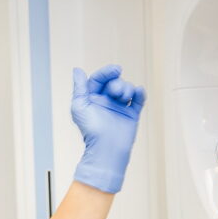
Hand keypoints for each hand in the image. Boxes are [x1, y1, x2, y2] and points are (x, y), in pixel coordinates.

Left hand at [71, 64, 145, 193]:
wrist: (107, 149)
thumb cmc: (90, 130)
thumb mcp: (79, 106)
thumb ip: (79, 87)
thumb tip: (77, 70)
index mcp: (92, 98)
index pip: (99, 79)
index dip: (106, 72)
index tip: (116, 70)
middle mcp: (105, 102)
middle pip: (114, 83)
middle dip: (117, 84)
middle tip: (117, 92)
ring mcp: (119, 108)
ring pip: (126, 89)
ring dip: (127, 89)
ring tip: (124, 98)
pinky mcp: (131, 115)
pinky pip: (138, 100)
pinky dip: (140, 93)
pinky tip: (139, 92)